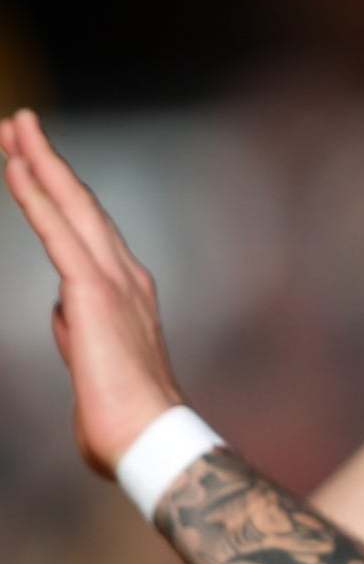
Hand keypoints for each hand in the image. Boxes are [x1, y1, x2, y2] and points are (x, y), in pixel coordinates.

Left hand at [0, 110, 186, 477]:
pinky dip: (35, 195)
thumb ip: (78, 333)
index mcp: (128, 298)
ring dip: (41, 162)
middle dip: (50, 162)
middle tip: (21, 124)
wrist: (149, 439)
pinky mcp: (94, 290)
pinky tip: (15, 166)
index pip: (89, 235)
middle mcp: (127, 279)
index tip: (34, 168)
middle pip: (83, 206)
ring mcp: (114, 281)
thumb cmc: (125, 420)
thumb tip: (62, 313)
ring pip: (72, 206)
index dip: (61, 197)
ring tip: (15, 126)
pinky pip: (57, 231)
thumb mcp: (94, 366)